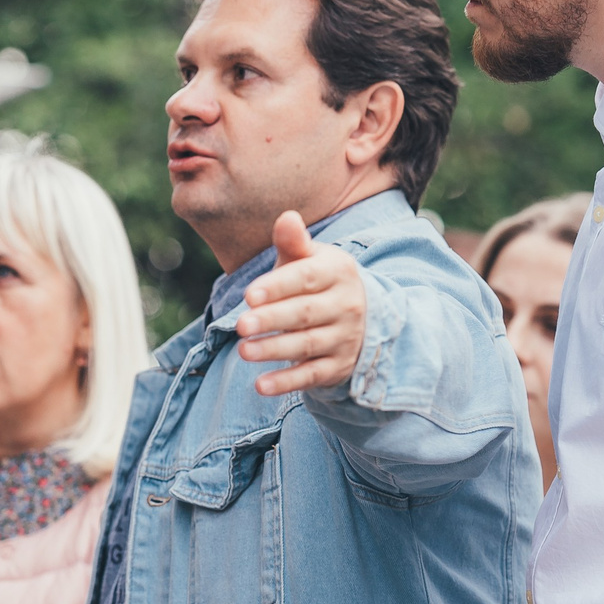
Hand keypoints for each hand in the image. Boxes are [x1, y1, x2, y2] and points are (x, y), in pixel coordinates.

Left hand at [233, 211, 366, 396]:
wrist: (363, 316)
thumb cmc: (319, 281)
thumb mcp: (310, 259)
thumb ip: (293, 243)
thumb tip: (287, 218)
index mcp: (337, 271)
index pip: (306, 278)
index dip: (278, 287)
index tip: (249, 295)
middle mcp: (346, 305)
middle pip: (305, 313)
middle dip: (272, 320)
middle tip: (240, 325)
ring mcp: (344, 338)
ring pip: (307, 345)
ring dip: (275, 349)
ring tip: (243, 351)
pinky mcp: (337, 366)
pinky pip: (312, 375)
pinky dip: (287, 382)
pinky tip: (261, 385)